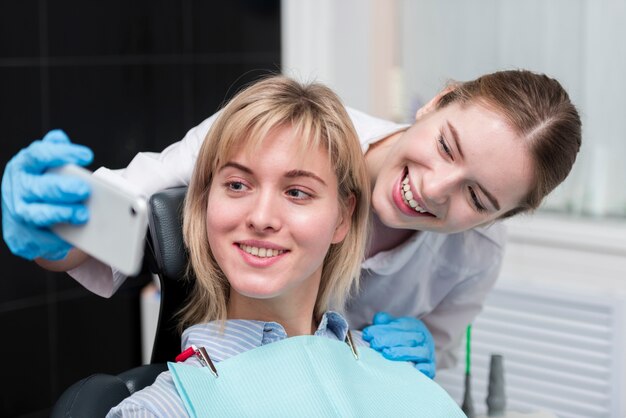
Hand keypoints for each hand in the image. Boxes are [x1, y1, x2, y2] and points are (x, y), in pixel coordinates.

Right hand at [2, 130, 92, 259]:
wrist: (20, 214)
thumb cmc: (40, 183)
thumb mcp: (43, 163)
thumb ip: (54, 149)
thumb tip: (59, 137)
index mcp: (24, 166)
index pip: (39, 154)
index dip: (62, 153)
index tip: (88, 155)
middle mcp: (17, 188)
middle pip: (38, 188)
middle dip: (62, 189)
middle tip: (84, 190)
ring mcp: (18, 213)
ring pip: (37, 214)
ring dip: (62, 214)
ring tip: (82, 215)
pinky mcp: (21, 236)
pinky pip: (40, 239)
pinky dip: (58, 238)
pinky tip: (74, 236)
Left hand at [362, 311, 435, 378]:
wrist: (423, 350)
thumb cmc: (404, 339)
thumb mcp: (395, 327)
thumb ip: (385, 322)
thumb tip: (378, 319)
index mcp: (414, 326)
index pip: (398, 326)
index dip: (382, 330)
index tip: (367, 334)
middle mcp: (423, 338)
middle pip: (407, 338)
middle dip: (389, 340)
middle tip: (374, 344)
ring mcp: (427, 353)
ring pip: (418, 352)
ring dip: (402, 353)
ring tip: (386, 353)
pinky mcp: (430, 367)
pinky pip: (429, 368)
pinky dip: (423, 369)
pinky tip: (413, 368)